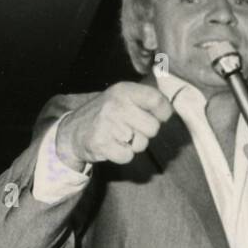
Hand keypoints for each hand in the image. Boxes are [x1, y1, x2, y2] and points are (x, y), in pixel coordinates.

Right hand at [56, 82, 173, 166]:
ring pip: (141, 144)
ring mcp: (107, 124)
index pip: (157, 100)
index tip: (158, 116)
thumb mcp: (123, 97)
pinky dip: (122, 155)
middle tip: (130, 129)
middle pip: (153, 127)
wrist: (73, 131)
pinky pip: (128, 156)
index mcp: (124, 90)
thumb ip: (148, 99)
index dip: (163, 112)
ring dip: (133, 145)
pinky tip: (112, 146)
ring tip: (119, 137)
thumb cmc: (107, 114)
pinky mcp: (101, 143)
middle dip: (145, 133)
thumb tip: (174, 107)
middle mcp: (116, 104)